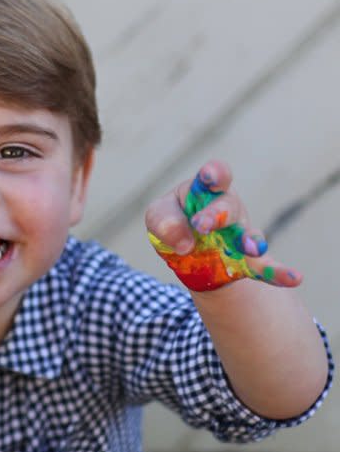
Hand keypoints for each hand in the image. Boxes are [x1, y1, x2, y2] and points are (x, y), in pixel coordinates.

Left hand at [146, 160, 301, 290]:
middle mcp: (227, 209)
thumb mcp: (158, 217)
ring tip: (251, 249)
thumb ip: (164, 221)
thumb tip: (183, 242)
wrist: (186, 254)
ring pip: (247, 234)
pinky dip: (279, 273)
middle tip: (201, 225)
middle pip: (227, 206)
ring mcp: (239, 235)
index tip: (210, 176)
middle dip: (216, 214)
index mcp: (203, 191)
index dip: (214, 174)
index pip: (214, 176)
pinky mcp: (244, 261)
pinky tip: (294, 277)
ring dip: (249, 240)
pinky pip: (265, 268)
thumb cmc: (172, 223)